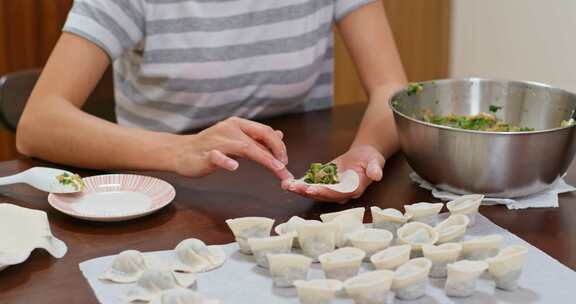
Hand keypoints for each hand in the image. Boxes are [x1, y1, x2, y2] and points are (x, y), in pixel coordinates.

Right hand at [171, 117, 291, 180]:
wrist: (181, 152)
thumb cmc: (210, 146)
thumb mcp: (236, 139)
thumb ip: (256, 138)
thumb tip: (279, 134)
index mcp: (238, 124)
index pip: (265, 131)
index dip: (279, 146)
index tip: (286, 162)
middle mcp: (230, 129)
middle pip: (259, 139)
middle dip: (276, 154)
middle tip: (286, 170)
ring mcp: (218, 141)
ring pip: (245, 147)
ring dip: (264, 158)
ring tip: (276, 169)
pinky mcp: (206, 154)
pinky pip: (217, 156)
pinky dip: (226, 161)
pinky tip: (234, 167)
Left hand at [287, 145, 384, 202]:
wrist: (363, 156)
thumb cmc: (370, 159)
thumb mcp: (375, 161)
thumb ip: (375, 169)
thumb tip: (377, 175)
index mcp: (354, 189)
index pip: (339, 193)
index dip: (326, 192)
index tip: (313, 189)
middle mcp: (341, 193)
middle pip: (324, 195)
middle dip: (309, 192)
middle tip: (295, 188)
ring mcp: (332, 189)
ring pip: (315, 192)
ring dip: (301, 190)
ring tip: (288, 185)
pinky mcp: (325, 183)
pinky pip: (312, 185)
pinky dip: (300, 184)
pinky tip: (288, 182)